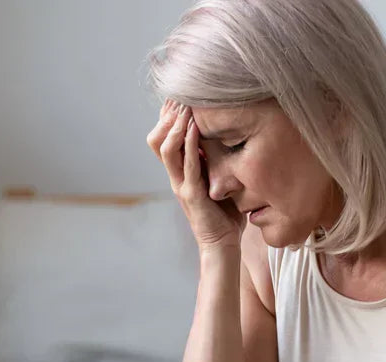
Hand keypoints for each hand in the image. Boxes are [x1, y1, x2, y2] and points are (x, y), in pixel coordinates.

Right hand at [147, 99, 245, 248]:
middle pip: (157, 139)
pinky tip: (194, 128)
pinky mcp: (192, 195)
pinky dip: (189, 144)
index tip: (178, 95)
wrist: (222, 244)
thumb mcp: (219, 180)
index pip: (163, 138)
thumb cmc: (224, 214)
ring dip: (174, 125)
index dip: (166, 116)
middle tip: (180, 94)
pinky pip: (186, 165)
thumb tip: (228, 136)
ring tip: (184, 106)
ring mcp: (181, 185)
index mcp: (179, 172)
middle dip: (167, 115)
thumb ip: (216, 161)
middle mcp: (175, 176)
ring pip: (166, 149)